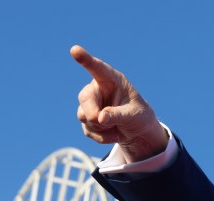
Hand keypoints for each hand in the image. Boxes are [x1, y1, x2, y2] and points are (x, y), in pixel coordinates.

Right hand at [70, 45, 168, 162]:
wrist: (137, 132)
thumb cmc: (139, 116)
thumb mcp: (134, 115)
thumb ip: (118, 115)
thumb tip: (100, 118)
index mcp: (112, 80)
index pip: (97, 68)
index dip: (86, 59)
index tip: (75, 50)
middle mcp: (98, 89)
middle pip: (84, 98)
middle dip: (93, 114)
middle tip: (104, 122)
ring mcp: (90, 104)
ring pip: (83, 116)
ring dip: (100, 128)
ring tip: (117, 127)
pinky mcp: (87, 119)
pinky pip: (87, 130)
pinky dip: (101, 137)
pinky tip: (113, 133)